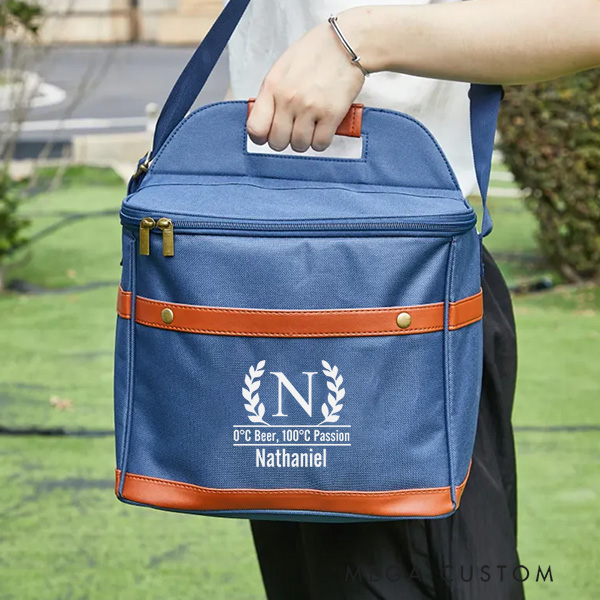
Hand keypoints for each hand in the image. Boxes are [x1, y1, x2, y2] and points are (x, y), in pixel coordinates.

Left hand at [246, 12, 366, 152]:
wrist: (346, 43)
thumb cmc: (314, 54)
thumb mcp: (282, 69)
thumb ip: (271, 95)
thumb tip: (265, 122)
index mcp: (272, 86)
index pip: (255, 128)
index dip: (261, 138)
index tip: (269, 135)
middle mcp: (288, 99)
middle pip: (277, 143)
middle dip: (285, 141)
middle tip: (294, 130)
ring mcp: (310, 107)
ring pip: (299, 145)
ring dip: (305, 141)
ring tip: (311, 127)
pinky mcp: (331, 114)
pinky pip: (320, 144)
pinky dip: (321, 140)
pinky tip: (324, 128)